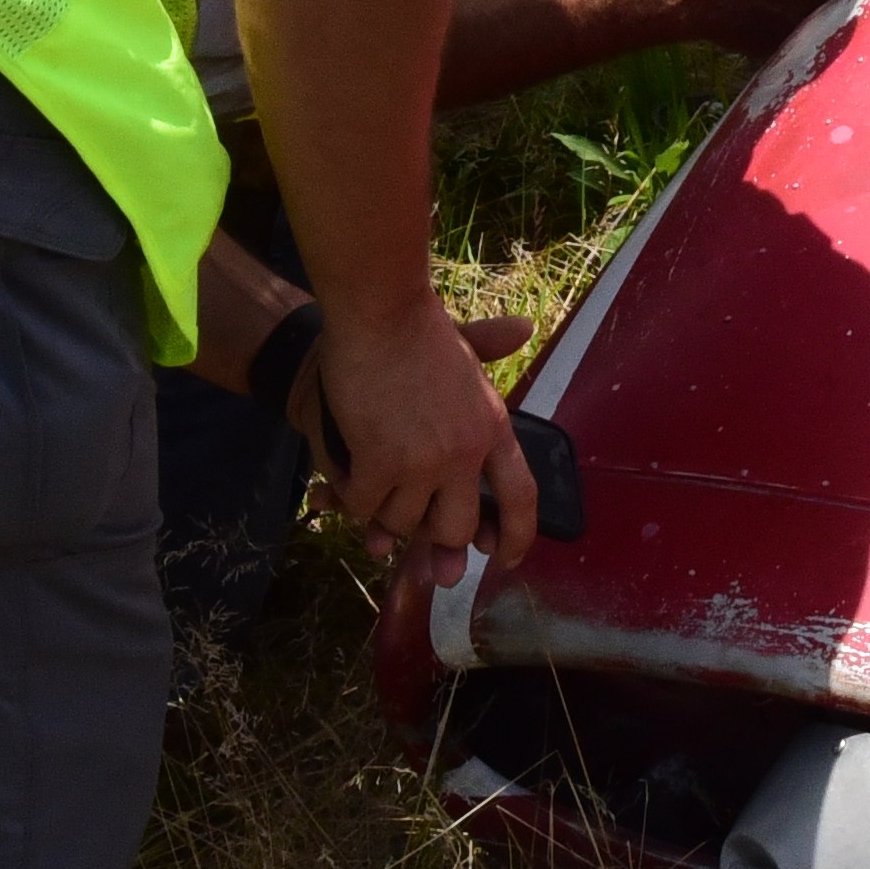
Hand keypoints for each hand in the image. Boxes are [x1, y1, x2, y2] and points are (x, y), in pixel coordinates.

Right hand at [293, 300, 542, 588]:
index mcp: (494, 428)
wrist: (377, 310)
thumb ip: (490, 351)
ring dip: (382, 514)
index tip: (503, 557)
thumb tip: (524, 328)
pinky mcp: (381, 462)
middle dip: (430, 537)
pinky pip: (364, 507)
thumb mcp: (464, 348)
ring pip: (402, 522)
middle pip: (456, 528)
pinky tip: (345, 479)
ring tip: (370, 484)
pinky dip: (350, 499)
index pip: (521, 498)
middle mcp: (467, 452)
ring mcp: (425, 461)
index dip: (517, 536)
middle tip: (408, 524)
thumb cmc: (416, 326)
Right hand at [642, 0, 836, 57]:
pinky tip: (759, 35)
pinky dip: (784, 44)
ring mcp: (807, 19)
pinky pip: (795, 46)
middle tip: (780, 10)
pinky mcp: (790, 45)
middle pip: (825, 3)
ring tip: (767, 23)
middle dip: (808, 8)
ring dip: (800, 29)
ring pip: (814, 28)